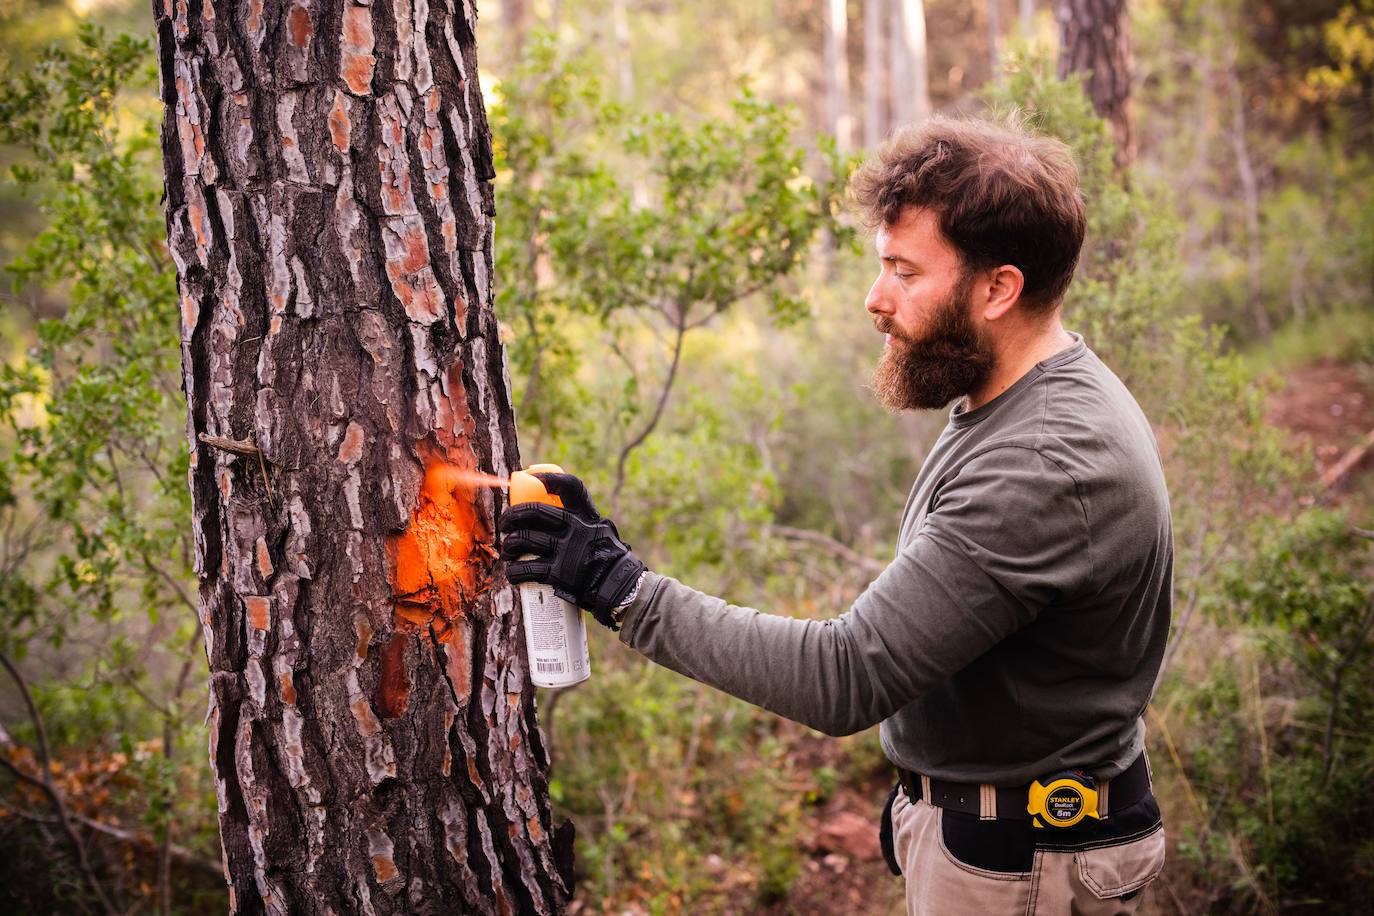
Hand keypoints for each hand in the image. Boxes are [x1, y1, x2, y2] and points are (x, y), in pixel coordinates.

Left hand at [499, 473, 646, 627]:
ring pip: (524, 540)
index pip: (570, 487)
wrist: (619, 587)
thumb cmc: (608, 559)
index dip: (548, 478)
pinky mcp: (559, 574)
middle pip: (534, 512)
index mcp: (586, 517)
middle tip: (505, 524)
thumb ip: (583, 523)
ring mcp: (566, 551)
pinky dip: (515, 571)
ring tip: (508, 551)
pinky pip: (527, 569)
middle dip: (512, 516)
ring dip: (510, 545)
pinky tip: (512, 573)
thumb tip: (558, 514)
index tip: (532, 476)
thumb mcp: (602, 532)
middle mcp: (576, 530)